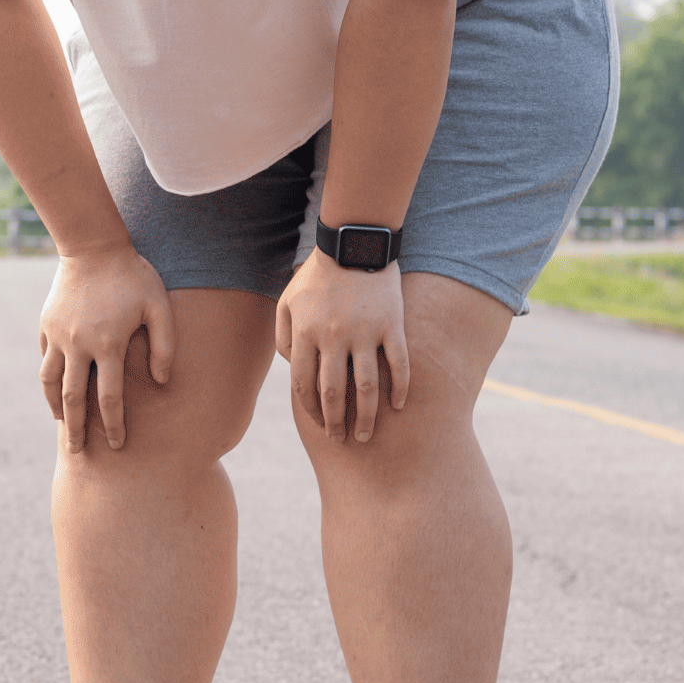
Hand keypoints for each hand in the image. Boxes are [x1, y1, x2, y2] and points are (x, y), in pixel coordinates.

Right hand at [38, 248, 176, 452]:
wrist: (92, 246)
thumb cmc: (133, 276)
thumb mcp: (158, 306)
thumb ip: (164, 345)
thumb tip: (162, 381)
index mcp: (108, 345)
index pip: (110, 398)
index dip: (114, 425)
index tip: (116, 445)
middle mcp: (78, 345)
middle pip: (73, 399)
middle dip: (76, 430)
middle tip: (77, 453)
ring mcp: (58, 336)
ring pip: (50, 382)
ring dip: (55, 407)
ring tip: (61, 424)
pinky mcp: (46, 325)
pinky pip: (45, 358)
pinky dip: (49, 378)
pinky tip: (55, 389)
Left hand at [275, 249, 410, 441]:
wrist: (355, 243)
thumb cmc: (318, 275)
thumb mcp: (288, 300)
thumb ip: (282, 336)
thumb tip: (290, 366)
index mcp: (305, 333)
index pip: (303, 384)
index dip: (310, 410)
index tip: (317, 425)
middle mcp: (333, 337)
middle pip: (333, 393)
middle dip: (335, 422)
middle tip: (340, 439)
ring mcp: (365, 333)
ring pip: (367, 387)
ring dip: (367, 417)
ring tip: (367, 435)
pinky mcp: (392, 325)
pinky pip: (399, 365)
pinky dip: (400, 389)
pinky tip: (398, 407)